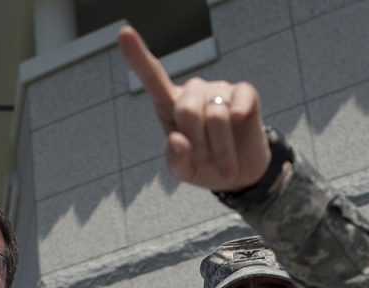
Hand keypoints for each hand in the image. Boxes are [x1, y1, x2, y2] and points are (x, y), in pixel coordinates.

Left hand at [117, 26, 270, 190]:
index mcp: (170, 105)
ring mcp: (218, 89)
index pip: (152, 78)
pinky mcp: (244, 93)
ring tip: (223, 162)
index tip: (124, 33)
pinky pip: (240, 100)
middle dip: (197, 144)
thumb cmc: (206, 165)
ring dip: (219, 149)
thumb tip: (177, 140)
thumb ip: (176, 160)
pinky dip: (240, 113)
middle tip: (206, 160)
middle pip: (186, 110)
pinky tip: (240, 120)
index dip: (137, 56)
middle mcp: (193, 91)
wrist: (241, 173)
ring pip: (215, 117)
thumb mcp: (184, 170)